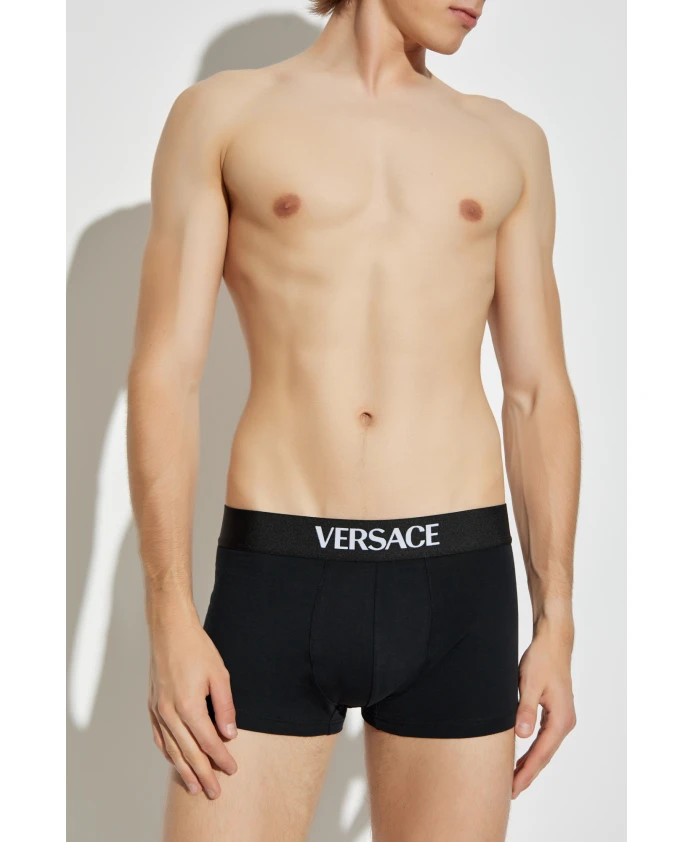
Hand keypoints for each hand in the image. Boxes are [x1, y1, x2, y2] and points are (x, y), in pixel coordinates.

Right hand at [148, 601, 237, 798]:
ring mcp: (158, 710)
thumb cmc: (197, 649)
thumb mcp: (220, 675)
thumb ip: (225, 707)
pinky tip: (174, 760)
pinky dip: (168, 752)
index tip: (232, 770)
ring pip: (171, 749)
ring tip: (194, 787)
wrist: (169, 630)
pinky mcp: (152, 705)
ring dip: (183, 770)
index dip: (221, 758)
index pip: (208, 741)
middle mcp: (169, 713)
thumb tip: (230, 735)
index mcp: (188, 706)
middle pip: (188, 753)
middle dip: (203, 774)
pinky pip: (159, 736)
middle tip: (214, 792)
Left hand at [512, 621, 576, 797]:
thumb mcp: (528, 683)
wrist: (553, 642)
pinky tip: (522, 756)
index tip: (513, 788)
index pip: (541, 753)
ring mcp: (562, 718)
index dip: (526, 772)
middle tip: (509, 792)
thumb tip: (522, 736)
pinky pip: (544, 738)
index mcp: (561, 719)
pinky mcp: (556, 712)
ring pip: (544, 748)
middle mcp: (565, 722)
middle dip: (527, 773)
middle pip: (544, 755)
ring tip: (513, 780)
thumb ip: (525, 710)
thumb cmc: (542, 660)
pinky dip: (533, 750)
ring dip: (530, 763)